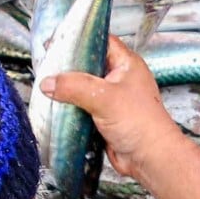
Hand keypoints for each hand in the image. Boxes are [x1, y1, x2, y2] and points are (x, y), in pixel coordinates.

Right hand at [38, 37, 183, 182]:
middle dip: (70, 68)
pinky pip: (84, 108)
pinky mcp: (105, 118)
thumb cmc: (142, 124)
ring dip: (69, 91)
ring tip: (50, 88)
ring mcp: (112, 99)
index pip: (101, 41)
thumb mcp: (104, 98)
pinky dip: (72, 109)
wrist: (150, 159)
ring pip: (84, 88)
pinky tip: (59, 109)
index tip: (58, 42)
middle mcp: (120, 79)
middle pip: (89, 65)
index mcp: (126, 64)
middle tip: (50, 67)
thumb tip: (49, 83)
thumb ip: (74, 87)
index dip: (80, 39)